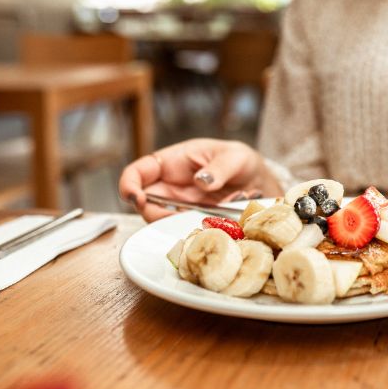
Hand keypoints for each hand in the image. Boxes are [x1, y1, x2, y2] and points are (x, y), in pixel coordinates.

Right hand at [118, 138, 282, 221]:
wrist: (258, 182)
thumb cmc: (240, 161)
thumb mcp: (236, 158)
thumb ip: (219, 168)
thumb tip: (201, 181)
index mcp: (172, 162)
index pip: (137, 172)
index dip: (128, 185)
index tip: (135, 198)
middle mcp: (171, 187)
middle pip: (144, 204)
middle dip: (154, 214)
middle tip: (180, 216)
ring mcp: (181, 207)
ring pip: (163, 222)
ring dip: (182, 223)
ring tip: (214, 211)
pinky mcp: (193, 222)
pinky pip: (185, 230)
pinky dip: (199, 229)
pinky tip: (221, 218)